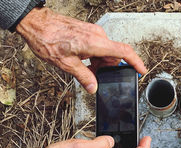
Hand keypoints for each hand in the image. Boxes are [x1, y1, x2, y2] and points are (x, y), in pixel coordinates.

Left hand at [16, 7, 146, 93]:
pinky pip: (98, 46)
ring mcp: (93, 32)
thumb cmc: (48, 39)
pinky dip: (95, 56)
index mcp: (96, 43)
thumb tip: (93, 87)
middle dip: (108, 68)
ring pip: (106, 52)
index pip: (124, 52)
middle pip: (114, 56)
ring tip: (84, 68)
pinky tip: (83, 60)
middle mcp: (98, 36)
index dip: (136, 62)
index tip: (142, 71)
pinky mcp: (88, 32)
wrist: (36, 22)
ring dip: (99, 63)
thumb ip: (83, 77)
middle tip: (96, 77)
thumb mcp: (66, 64)